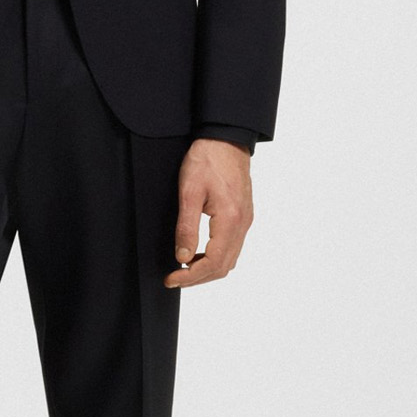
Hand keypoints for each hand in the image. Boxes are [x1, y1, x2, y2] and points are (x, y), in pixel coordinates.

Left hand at [164, 137, 253, 286]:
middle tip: (174, 278)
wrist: (226, 138)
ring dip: (207, 269)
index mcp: (230, 219)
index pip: (213, 263)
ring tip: (184, 268)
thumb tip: (183, 257)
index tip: (171, 279)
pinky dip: (216, 257)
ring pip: (230, 259)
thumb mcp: (189, 192)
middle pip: (224, 267)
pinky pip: (233, 246)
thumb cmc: (207, 160)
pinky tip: (199, 253)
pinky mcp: (244, 216)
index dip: (191, 277)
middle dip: (198, 278)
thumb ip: (186, 227)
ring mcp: (246, 220)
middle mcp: (242, 224)